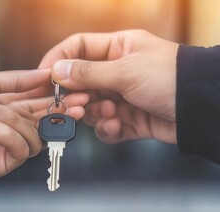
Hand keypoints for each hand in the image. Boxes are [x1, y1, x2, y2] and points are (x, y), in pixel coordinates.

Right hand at [39, 30, 178, 143]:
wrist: (200, 108)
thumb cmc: (169, 78)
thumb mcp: (126, 71)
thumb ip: (88, 73)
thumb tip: (56, 70)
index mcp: (117, 49)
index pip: (78, 48)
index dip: (58, 59)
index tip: (44, 77)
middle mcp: (117, 72)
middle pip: (81, 83)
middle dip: (78, 96)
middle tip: (80, 103)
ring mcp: (122, 96)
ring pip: (91, 107)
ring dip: (96, 113)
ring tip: (111, 113)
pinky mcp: (128, 119)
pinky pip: (107, 126)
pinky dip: (108, 129)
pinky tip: (119, 126)